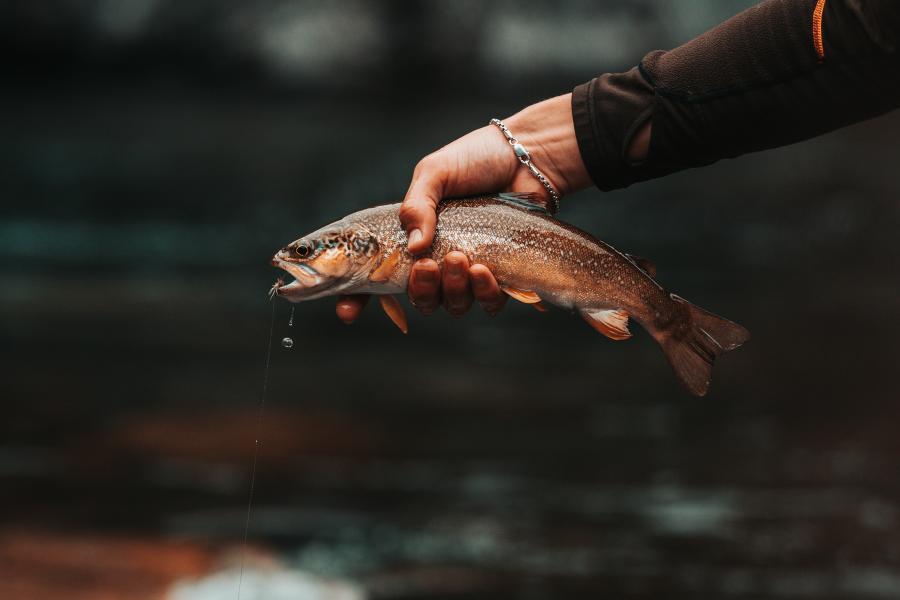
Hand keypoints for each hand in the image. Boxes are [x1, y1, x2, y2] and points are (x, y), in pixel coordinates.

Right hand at [336, 93, 592, 323]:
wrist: (527, 158)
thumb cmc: (476, 159)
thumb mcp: (435, 172)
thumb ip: (417, 206)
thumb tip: (414, 247)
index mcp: (409, 236)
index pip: (373, 275)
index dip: (356, 298)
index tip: (346, 312)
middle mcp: (435, 259)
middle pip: (418, 298)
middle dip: (420, 289)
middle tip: (427, 265)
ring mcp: (467, 271)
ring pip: (452, 304)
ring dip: (453, 288)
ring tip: (461, 258)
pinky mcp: (500, 275)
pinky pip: (487, 302)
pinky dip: (484, 292)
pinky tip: (485, 270)